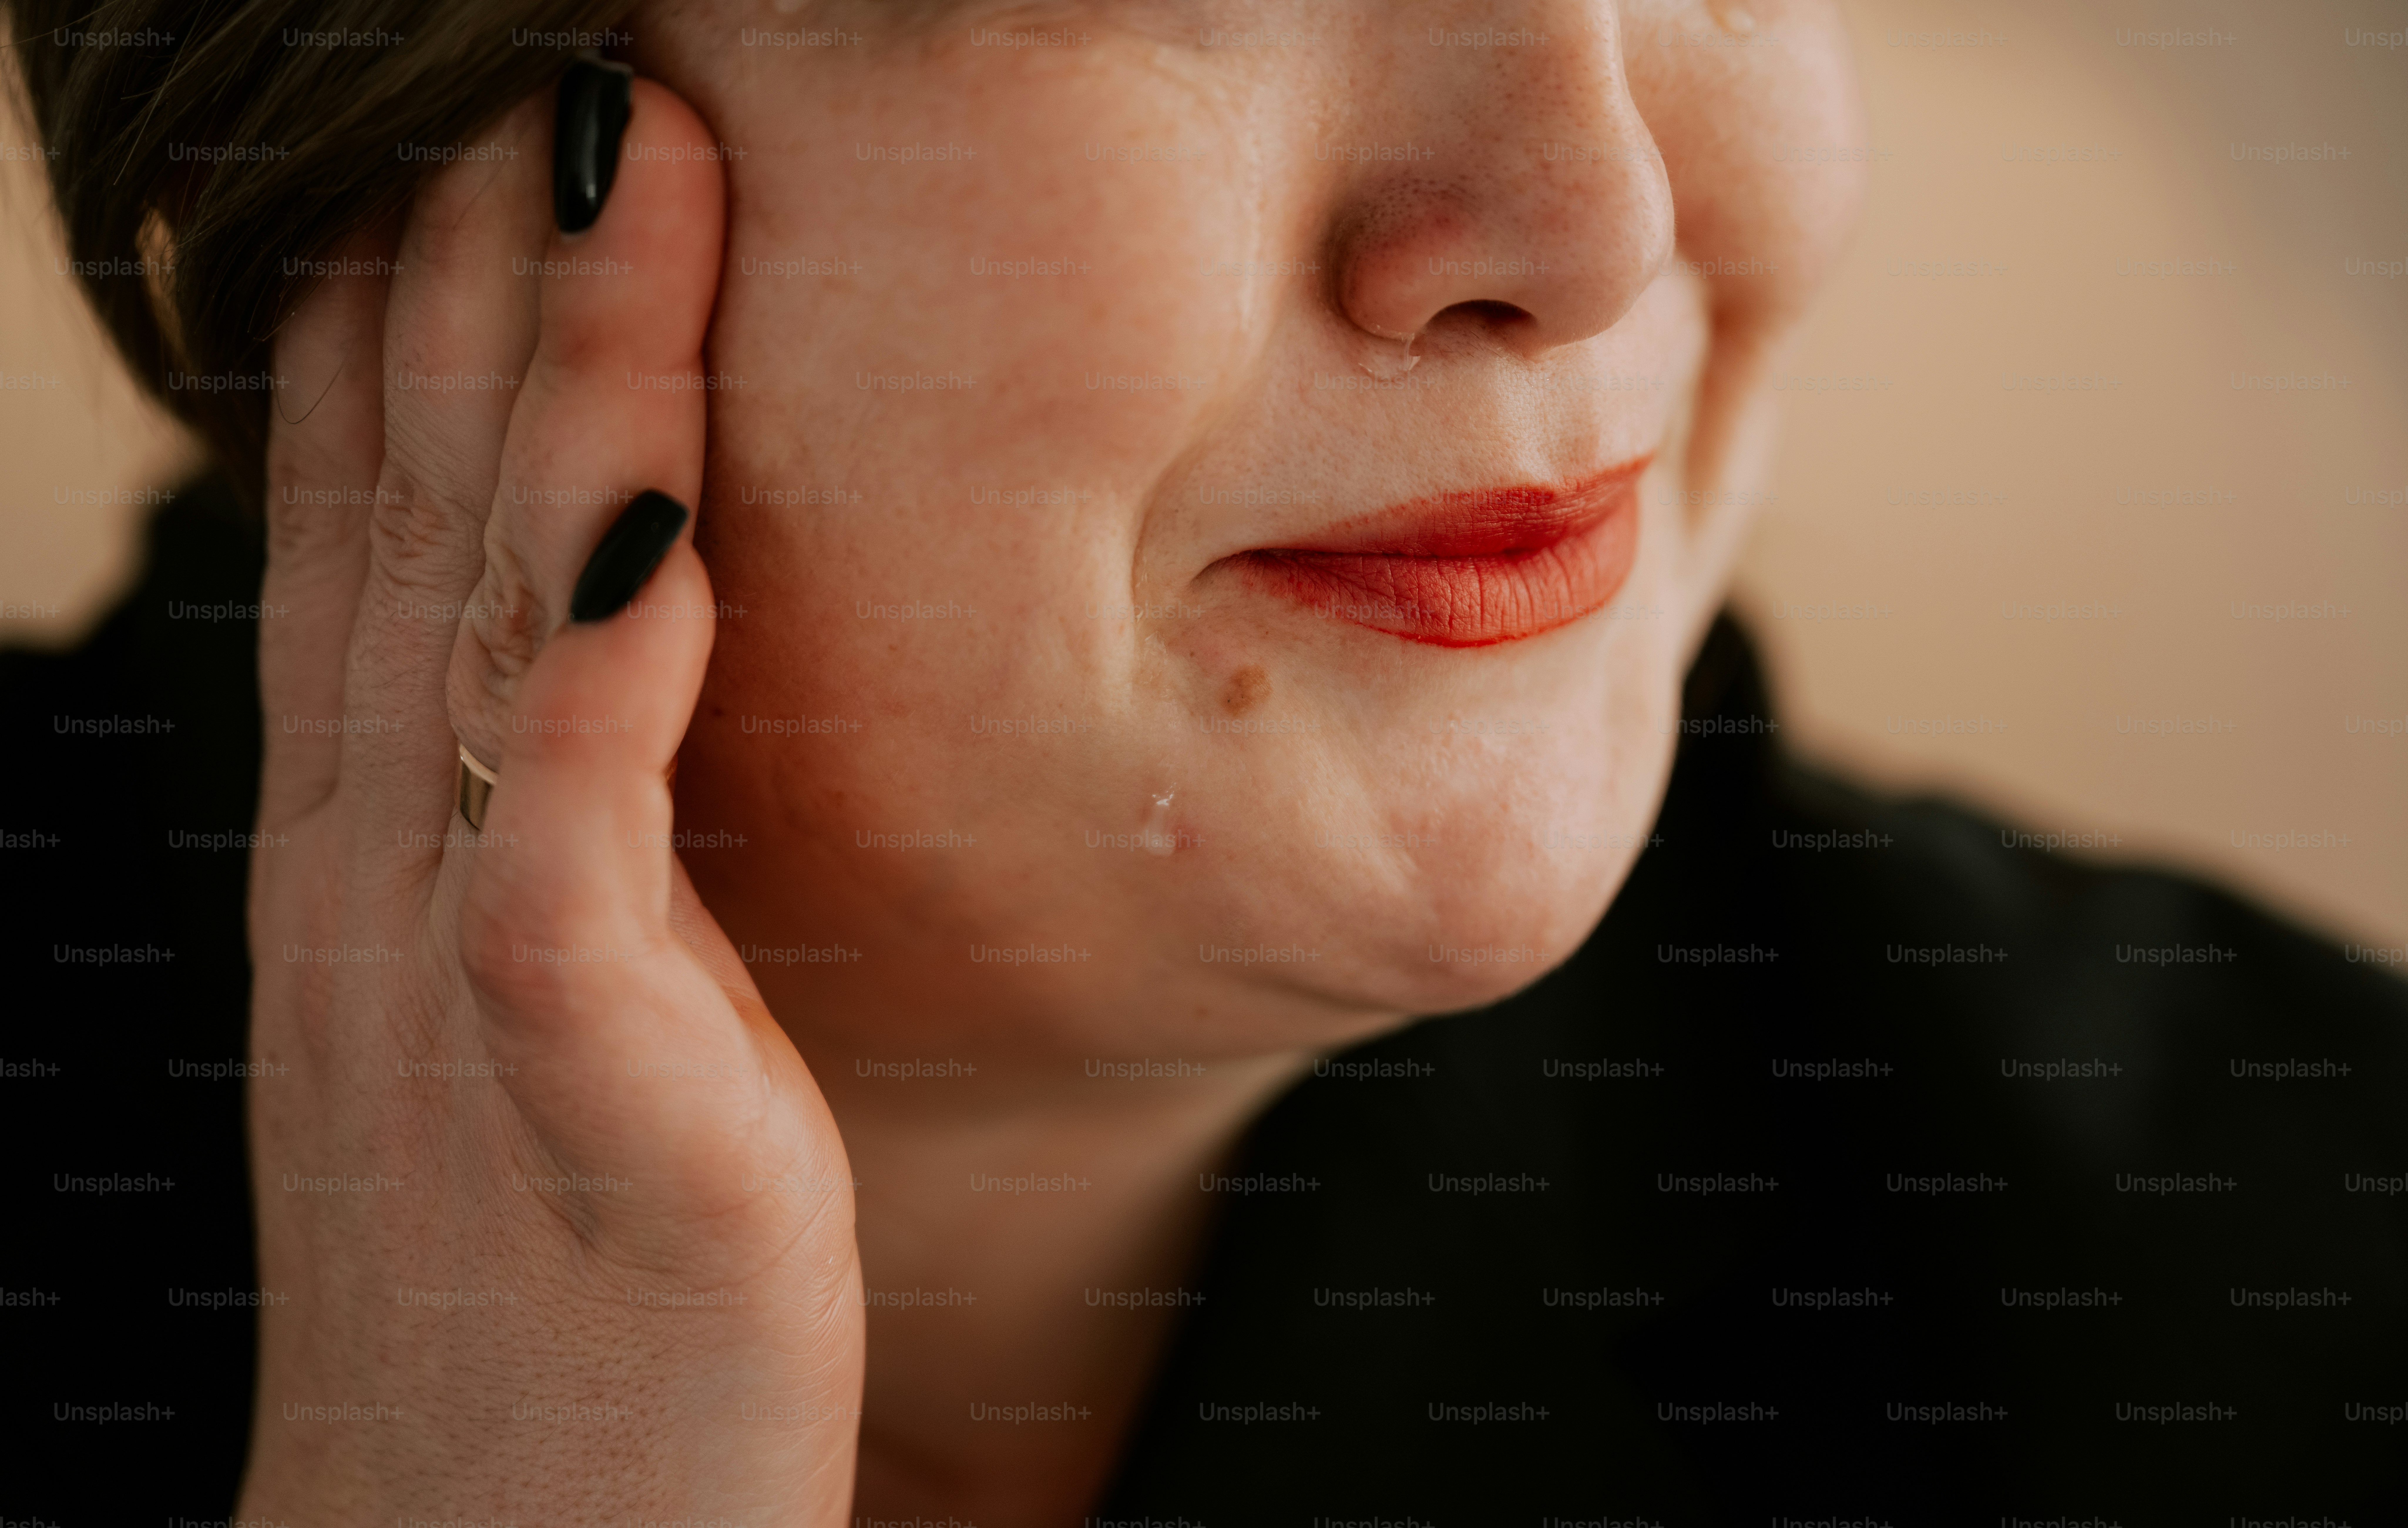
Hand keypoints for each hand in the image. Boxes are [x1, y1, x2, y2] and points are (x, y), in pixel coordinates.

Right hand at [243, 65, 861, 1522]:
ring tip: (597, 170)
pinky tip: (645, 508)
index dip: (391, 329)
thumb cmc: (536, 1272)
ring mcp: (461, 956)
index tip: (439, 162)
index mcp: (375, 851)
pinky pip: (572, 820)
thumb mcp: (507, 1012)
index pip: (367, 532)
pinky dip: (601, 659)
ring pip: (493, 608)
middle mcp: (382, 864)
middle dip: (467, 283)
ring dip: (552, 384)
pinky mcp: (576, 1063)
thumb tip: (576, 671)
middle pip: (423, 512)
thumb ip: (527, 836)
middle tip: (523, 81)